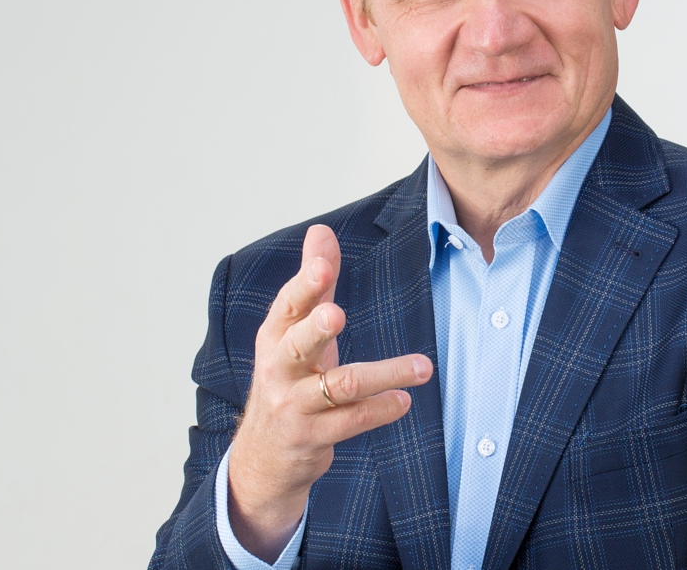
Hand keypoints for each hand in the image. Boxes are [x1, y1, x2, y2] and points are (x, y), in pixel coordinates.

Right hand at [226, 224, 432, 560]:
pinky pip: (350, 422)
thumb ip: (314, 284)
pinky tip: (404, 399)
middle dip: (316, 329)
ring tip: (422, 366)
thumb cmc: (288, 379)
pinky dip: (380, 410)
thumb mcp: (295, 332)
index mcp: (274, 337)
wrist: (264, 456)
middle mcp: (278, 370)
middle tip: (337, 314)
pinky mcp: (313, 437)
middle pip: (298, 345)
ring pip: (339, 387)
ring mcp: (294, 406)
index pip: (287, 306)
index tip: (323, 264)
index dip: (304, 285)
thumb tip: (320, 230)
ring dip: (384, 375)